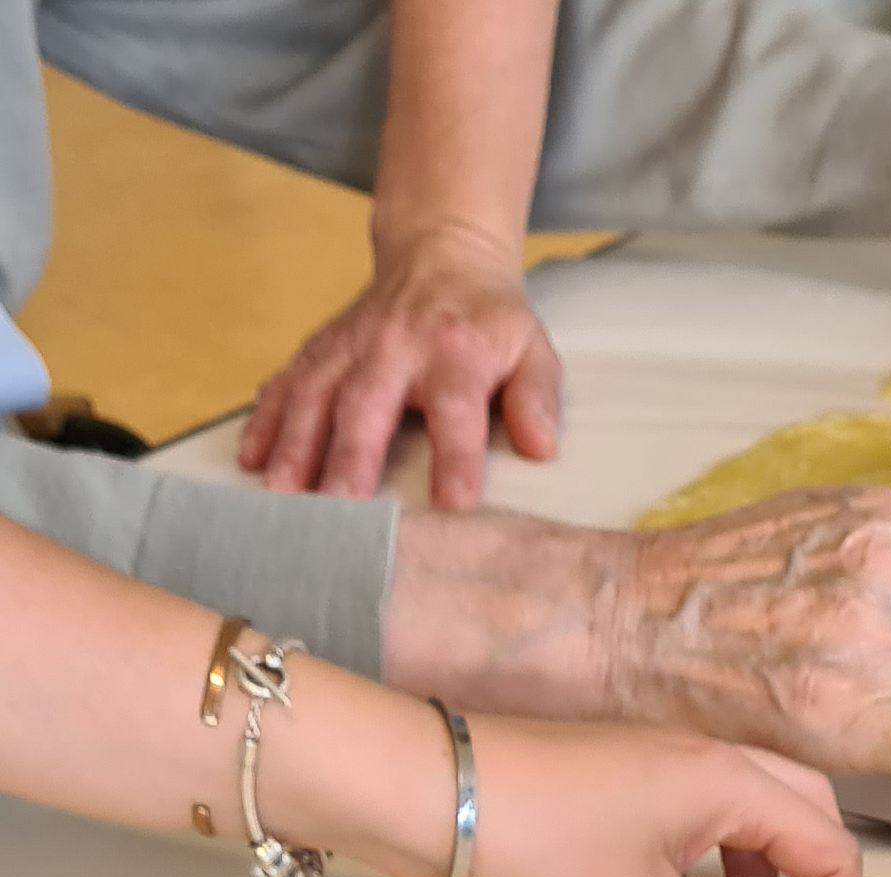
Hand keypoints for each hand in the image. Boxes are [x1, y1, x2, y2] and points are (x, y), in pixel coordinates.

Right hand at [239, 221, 561, 509]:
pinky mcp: (320, 347)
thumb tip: (541, 445)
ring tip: (283, 493)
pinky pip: (286, 381)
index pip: (457, 408)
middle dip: (350, 456)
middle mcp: (396, 346)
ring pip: (314, 393)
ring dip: (295, 444)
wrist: (442, 256)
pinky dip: (266, 419)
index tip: (452, 502)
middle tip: (338, 507)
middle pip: (367, 402)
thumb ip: (538, 397)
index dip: (456, 456)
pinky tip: (251, 457)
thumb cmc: (490, 321)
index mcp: (457, 352)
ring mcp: (350, 345)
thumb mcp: (532, 350)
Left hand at [463, 718, 860, 876]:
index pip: (832, 848)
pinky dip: (715, 863)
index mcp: (732, 781)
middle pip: (807, 817)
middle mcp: (714, 760)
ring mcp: (672, 763)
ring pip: (757, 816)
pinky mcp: (634, 778)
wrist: (437, 793)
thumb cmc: (543, 844)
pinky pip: (709, 816)